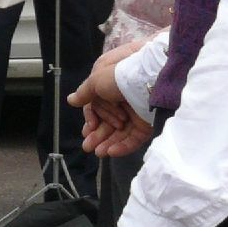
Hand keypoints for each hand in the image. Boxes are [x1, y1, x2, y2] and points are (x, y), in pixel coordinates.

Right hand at [68, 39, 151, 157]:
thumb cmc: (124, 73)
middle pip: (109, 116)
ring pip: (121, 129)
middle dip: (97, 132)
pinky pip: (135, 136)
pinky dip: (123, 145)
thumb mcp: (98, 78)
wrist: (156, 80)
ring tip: (97, 153)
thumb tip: (71, 100)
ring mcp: (139, 107)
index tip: (89, 126)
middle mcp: (126, 93)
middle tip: (87, 146)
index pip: (98, 100)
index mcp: (113, 79)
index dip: (92, 115)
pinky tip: (111, 152)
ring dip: (107, 141)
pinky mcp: (150, 120)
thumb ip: (85, 92)